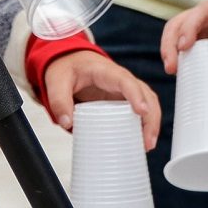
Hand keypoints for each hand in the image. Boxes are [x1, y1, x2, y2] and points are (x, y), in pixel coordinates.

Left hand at [42, 50, 161, 148]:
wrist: (70, 61)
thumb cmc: (67, 68)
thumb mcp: (56, 81)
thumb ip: (59, 101)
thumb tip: (67, 123)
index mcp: (106, 71)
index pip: (126, 81)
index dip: (136, 96)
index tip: (142, 111)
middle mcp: (121, 80)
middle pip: (145, 94)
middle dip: (151, 117)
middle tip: (147, 141)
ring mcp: (124, 91)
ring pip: (148, 102)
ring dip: (152, 123)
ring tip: (147, 145)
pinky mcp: (123, 101)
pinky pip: (141, 110)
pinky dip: (146, 125)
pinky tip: (142, 142)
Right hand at [161, 0, 207, 82]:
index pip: (198, 14)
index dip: (189, 28)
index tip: (185, 47)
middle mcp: (204, 16)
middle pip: (178, 23)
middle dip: (170, 43)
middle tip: (172, 67)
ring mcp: (198, 28)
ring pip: (174, 33)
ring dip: (168, 50)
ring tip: (172, 71)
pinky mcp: (197, 41)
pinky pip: (179, 45)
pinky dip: (175, 57)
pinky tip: (178, 73)